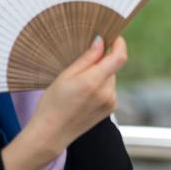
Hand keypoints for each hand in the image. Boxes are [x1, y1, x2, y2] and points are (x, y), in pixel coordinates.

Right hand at [24, 35, 126, 155]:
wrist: (51, 133)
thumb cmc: (53, 104)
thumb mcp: (65, 76)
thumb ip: (87, 58)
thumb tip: (101, 41)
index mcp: (94, 82)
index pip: (119, 57)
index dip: (119, 44)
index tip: (113, 36)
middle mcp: (107, 93)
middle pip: (112, 67)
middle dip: (101, 62)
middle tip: (81, 67)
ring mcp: (110, 103)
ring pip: (110, 78)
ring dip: (100, 75)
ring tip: (79, 85)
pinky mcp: (110, 109)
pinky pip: (109, 89)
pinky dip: (101, 86)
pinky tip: (84, 95)